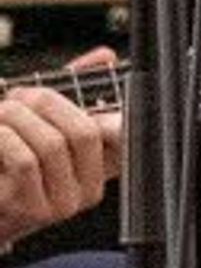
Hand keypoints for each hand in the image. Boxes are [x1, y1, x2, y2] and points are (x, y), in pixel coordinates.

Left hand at [0, 74, 119, 245]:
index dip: (110, 112)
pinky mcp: (29, 210)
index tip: (91, 97)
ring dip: (18, 118)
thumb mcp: (46, 124)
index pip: (122, 134)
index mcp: (101, 168)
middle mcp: (87, 192)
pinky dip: (5, 137)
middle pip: (83, 132)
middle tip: (18, 95)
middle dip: (45, 102)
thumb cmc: (11, 162)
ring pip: (51, 145)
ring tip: (1, 112)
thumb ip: (74, 90)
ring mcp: (60, 205)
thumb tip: (105, 56)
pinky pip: (25, 161)